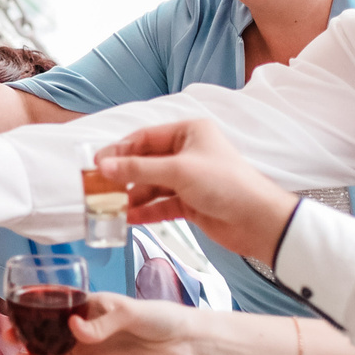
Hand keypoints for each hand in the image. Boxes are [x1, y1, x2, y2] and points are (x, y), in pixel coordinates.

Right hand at [20, 294, 208, 354]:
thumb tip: (76, 329)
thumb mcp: (131, 312)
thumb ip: (102, 322)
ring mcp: (89, 350)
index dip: (33, 310)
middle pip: (48, 333)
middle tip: (8, 337)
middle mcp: (85, 327)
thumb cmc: (161, 317)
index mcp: (90, 305)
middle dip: (26, 335)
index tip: (14, 314)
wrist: (183, 343)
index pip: (56, 306)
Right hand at [94, 121, 299, 265]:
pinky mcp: (190, 202)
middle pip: (145, 162)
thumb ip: (138, 169)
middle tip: (98, 188)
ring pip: (151, 185)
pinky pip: (160, 204)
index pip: (144, 138)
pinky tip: (128, 219)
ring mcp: (189, 179)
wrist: (258, 221)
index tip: (96, 164)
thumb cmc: (225, 184)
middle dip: (123, 176)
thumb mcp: (178, 172)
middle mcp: (188, 153)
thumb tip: (102, 166)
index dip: (119, 151)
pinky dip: (145, 211)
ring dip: (132, 196)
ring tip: (109, 208)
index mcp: (188, 133)